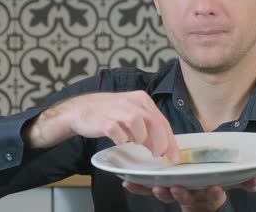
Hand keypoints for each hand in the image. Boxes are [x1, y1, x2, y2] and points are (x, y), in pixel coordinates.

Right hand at [23, 91, 178, 161]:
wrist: (81, 109)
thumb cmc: (109, 113)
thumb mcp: (132, 115)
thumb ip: (147, 128)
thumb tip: (161, 147)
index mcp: (142, 100)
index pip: (162, 121)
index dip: (170, 140)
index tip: (174, 156)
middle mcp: (132, 103)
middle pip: (155, 124)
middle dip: (161, 143)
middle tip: (159, 156)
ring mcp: (118, 111)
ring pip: (139, 127)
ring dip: (140, 139)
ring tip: (135, 142)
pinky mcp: (105, 122)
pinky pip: (119, 135)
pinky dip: (122, 140)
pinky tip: (120, 140)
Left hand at [122, 176, 255, 211]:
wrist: (199, 201)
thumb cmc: (213, 189)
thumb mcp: (231, 185)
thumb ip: (244, 182)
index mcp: (210, 195)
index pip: (214, 196)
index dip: (214, 193)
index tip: (214, 188)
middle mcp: (193, 197)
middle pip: (187, 197)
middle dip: (182, 193)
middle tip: (177, 188)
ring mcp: (177, 194)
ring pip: (168, 195)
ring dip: (161, 191)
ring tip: (156, 186)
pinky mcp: (163, 190)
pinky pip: (149, 190)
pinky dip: (138, 188)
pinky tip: (127, 182)